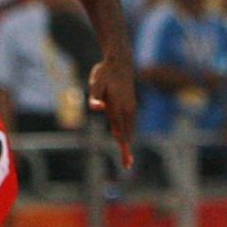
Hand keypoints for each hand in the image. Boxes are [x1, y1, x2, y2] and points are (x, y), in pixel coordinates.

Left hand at [87, 53, 137, 169]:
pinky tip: (126, 136)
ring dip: (128, 141)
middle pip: (128, 134)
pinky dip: (129, 132)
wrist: (119, 60)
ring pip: (131, 128)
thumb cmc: (104, 72)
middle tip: (127, 166)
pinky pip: (131, 122)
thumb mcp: (95, 83)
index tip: (127, 162)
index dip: (124, 148)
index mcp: (120, 108)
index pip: (122, 133)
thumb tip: (97, 108)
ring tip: (127, 156)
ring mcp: (131, 106)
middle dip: (127, 149)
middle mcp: (128, 109)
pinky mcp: (131, 103)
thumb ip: (95, 97)